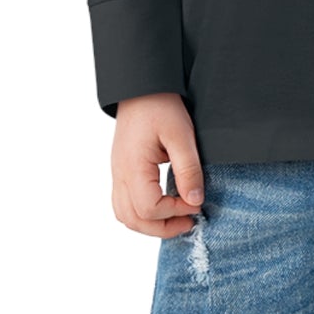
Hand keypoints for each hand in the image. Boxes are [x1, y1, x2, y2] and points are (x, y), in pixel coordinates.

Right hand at [110, 92, 206, 237]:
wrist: (141, 85)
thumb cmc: (160, 105)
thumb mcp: (181, 135)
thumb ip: (188, 170)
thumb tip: (195, 201)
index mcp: (133, 167)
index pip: (149, 209)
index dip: (175, 212)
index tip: (196, 202)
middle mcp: (120, 174)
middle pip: (133, 220)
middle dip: (162, 227)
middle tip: (189, 221)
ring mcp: (118, 173)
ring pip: (125, 215)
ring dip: (150, 223)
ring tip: (176, 217)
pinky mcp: (121, 169)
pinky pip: (123, 202)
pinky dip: (141, 212)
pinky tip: (162, 204)